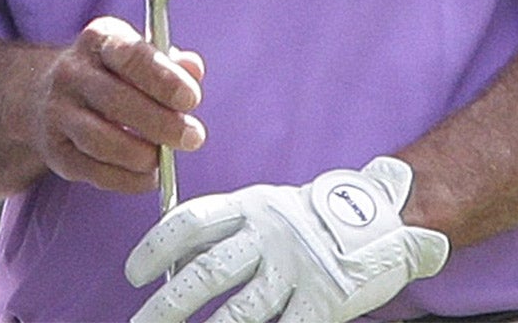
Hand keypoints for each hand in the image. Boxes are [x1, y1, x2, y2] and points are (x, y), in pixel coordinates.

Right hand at [33, 16, 206, 193]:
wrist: (41, 95)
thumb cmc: (106, 75)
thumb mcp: (135, 56)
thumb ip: (168, 63)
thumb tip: (193, 68)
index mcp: (99, 40)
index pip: (131, 55)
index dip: (163, 78)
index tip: (191, 99)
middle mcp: (72, 72)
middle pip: (117, 101)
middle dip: (161, 123)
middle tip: (192, 137)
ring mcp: (59, 113)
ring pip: (102, 140)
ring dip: (142, 155)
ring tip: (164, 158)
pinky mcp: (56, 151)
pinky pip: (95, 172)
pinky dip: (128, 179)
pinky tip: (147, 175)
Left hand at [125, 156, 447, 322]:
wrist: (383, 218)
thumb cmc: (308, 218)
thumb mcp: (266, 206)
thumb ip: (226, 229)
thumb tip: (172, 263)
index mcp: (251, 206)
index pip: (193, 221)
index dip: (158, 247)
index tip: (134, 273)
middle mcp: (270, 236)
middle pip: (208, 273)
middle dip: (169, 303)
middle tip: (139, 321)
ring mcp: (298, 270)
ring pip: (240, 311)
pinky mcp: (325, 301)